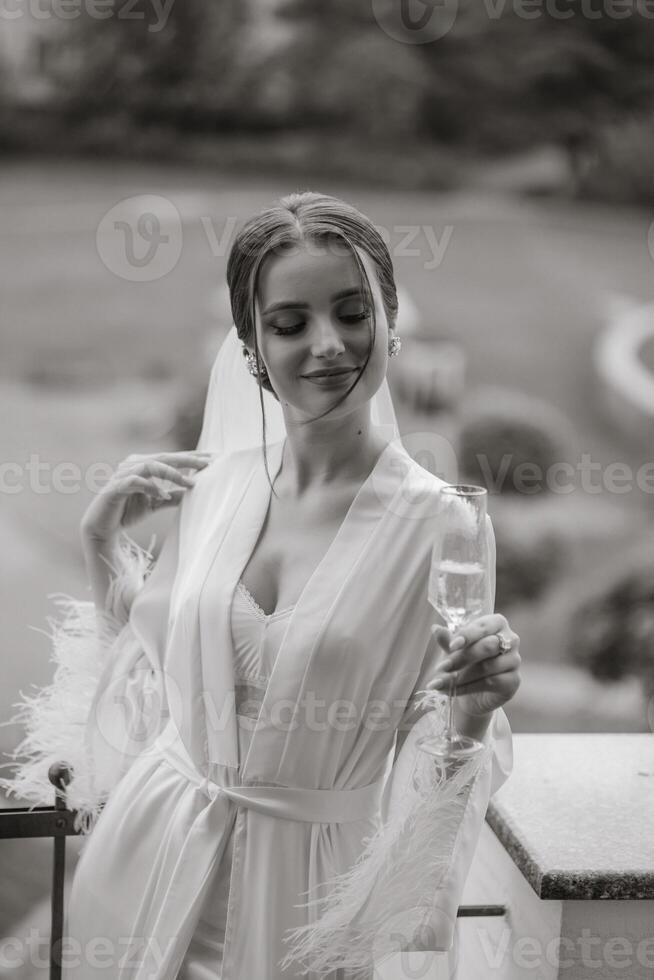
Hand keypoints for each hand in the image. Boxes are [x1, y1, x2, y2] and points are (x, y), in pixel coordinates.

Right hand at [80, 451, 214, 541]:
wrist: (102, 528)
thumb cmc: (128, 512)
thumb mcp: (156, 503)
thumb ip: (173, 496)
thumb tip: (195, 491)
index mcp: (143, 464)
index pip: (171, 457)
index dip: (192, 456)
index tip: (213, 457)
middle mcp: (133, 464)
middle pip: (164, 457)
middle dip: (187, 460)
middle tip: (207, 464)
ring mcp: (123, 474)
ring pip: (151, 465)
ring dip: (172, 474)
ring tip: (191, 483)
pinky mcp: (115, 487)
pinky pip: (135, 482)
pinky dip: (151, 487)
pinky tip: (164, 495)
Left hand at [426, 614, 520, 716]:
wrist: (473, 691)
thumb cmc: (465, 662)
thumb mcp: (454, 650)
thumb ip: (448, 640)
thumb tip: (435, 628)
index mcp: (496, 624)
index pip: (484, 626)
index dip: (467, 635)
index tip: (451, 646)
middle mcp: (511, 639)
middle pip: (488, 646)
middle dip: (462, 658)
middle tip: (442, 667)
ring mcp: (514, 660)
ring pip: (488, 667)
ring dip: (462, 676)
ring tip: (441, 682)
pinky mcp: (514, 681)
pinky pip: (491, 683)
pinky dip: (468, 687)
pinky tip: (453, 691)